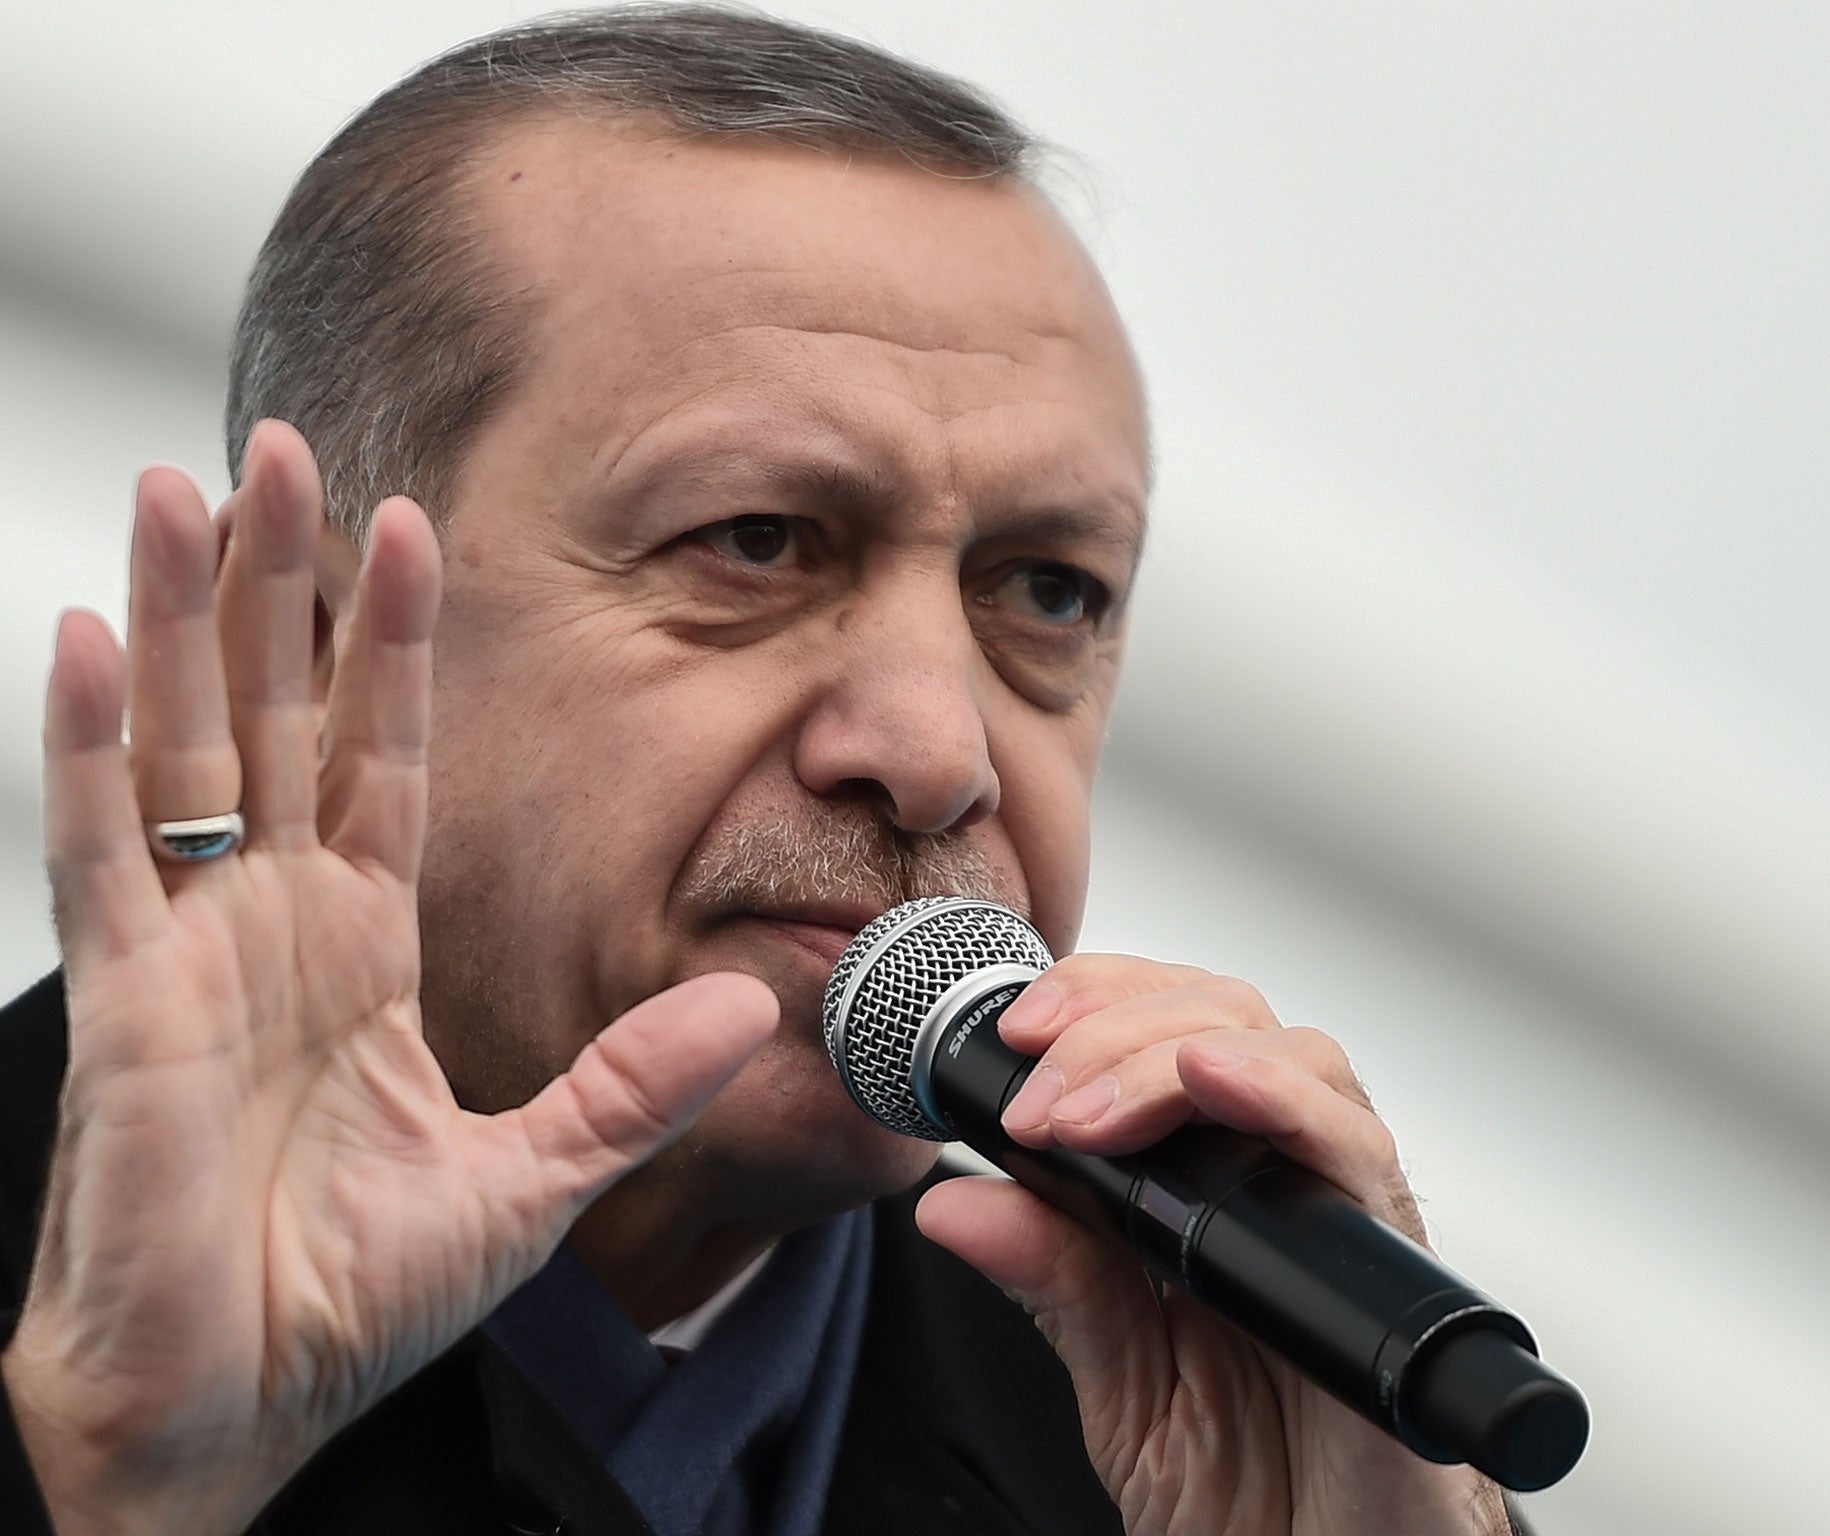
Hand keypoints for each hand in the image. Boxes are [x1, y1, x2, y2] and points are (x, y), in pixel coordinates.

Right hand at [0, 423, 777, 1535]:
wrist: (242, 1405)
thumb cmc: (352, 1297)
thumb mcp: (533, 1174)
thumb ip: (634, 1082)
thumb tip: (754, 1001)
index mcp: (362, 952)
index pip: (382, 758)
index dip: (391, 646)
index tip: (413, 528)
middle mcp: (274, 931)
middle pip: (276, 716)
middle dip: (283, 584)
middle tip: (287, 447)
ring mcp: (193, 956)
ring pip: (186, 747)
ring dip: (188, 616)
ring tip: (193, 488)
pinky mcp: (130, 1007)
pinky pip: (101, 852)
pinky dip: (89, 742)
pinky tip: (94, 631)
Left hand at [915, 955, 1511, 1535]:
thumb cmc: (1259, 1501)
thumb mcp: (1122, 1387)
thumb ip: (1055, 1284)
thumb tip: (950, 1200)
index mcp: (1222, 1197)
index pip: (1170, 1034)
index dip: (1096, 1004)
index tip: (1011, 1035)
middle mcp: (1290, 1190)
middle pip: (1227, 1020)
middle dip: (1115, 1024)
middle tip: (1036, 1091)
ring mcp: (1345, 1225)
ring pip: (1296, 1055)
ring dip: (1172, 1054)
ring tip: (1084, 1110)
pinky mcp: (1389, 1280)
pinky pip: (1359, 1156)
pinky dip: (1282, 1097)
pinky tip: (1209, 1080)